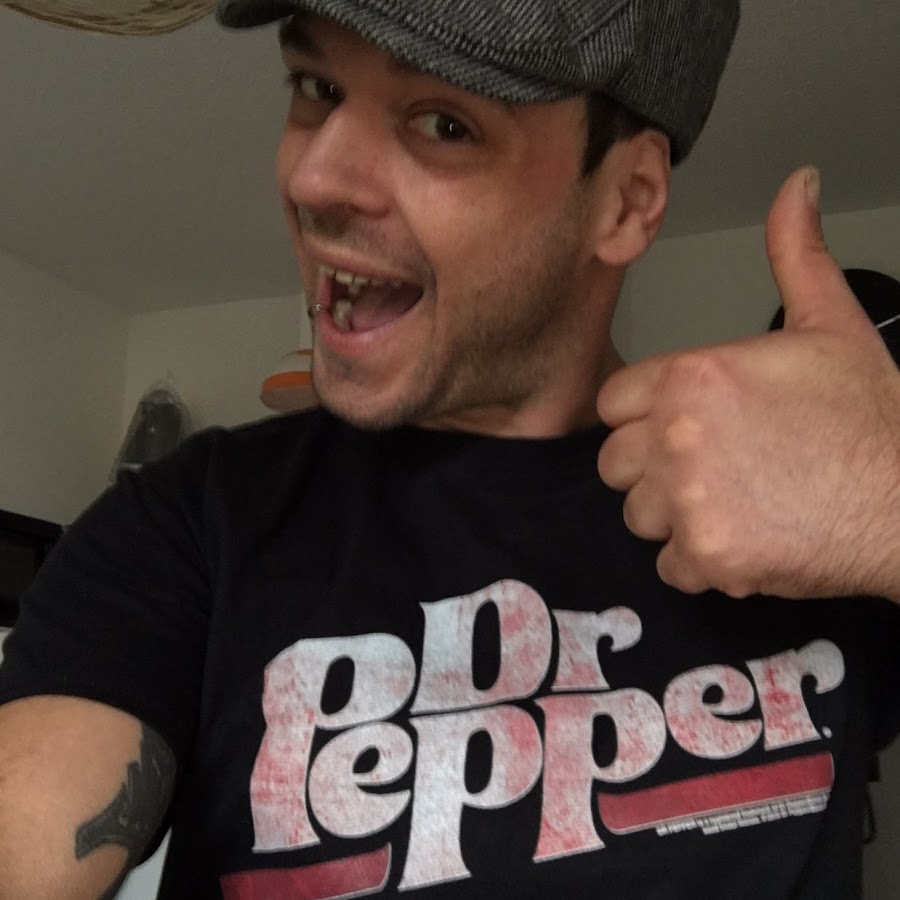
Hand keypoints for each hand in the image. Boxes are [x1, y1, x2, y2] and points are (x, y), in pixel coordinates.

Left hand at [597, 167, 899, 600]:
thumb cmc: (869, 415)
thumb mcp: (832, 324)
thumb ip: (795, 256)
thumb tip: (796, 186)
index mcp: (691, 376)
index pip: (614, 404)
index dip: (644, 417)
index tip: (678, 427)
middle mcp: (675, 435)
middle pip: (615, 463)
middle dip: (651, 468)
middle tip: (707, 469)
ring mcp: (687, 501)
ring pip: (638, 516)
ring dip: (673, 516)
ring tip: (730, 504)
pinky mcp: (707, 557)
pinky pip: (670, 566)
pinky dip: (700, 563)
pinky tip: (744, 540)